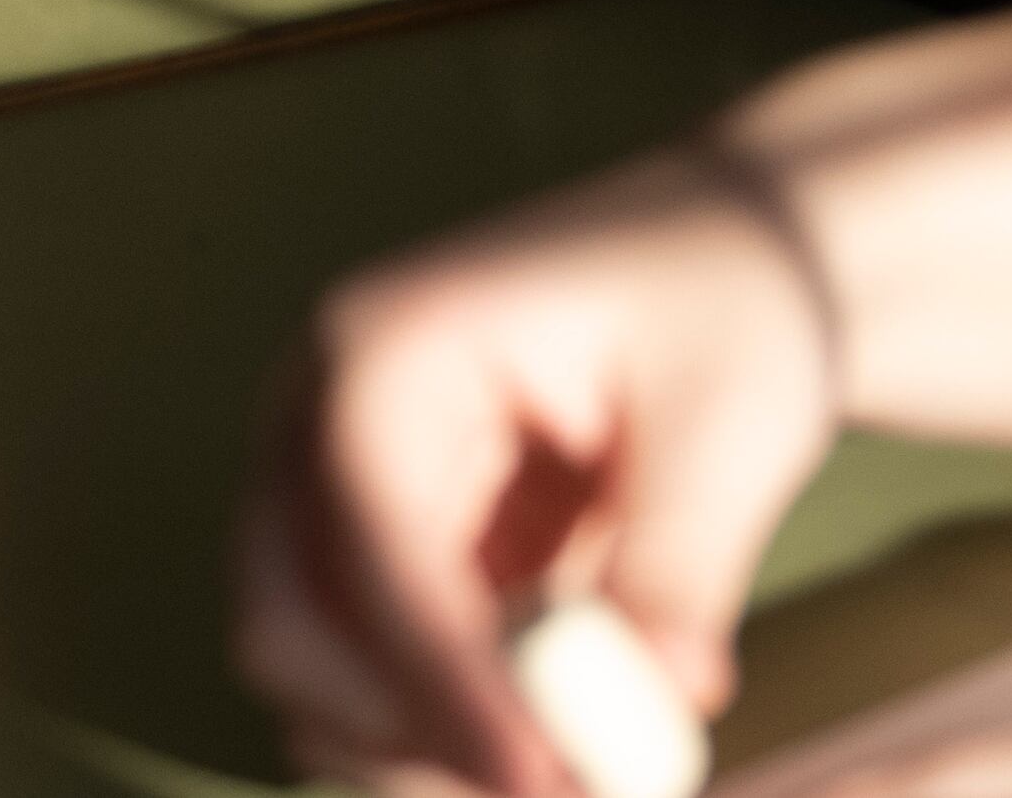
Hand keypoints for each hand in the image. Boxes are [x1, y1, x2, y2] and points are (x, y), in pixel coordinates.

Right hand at [241, 150, 837, 795]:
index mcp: (382, 347)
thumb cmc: (726, 306)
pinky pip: (370, 677)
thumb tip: (664, 698)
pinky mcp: (381, 555)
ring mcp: (334, 488)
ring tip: (564, 780)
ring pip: (307, 667)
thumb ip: (686, 560)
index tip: (543, 779)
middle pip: (281, 614)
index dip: (441, 676)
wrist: (728, 266)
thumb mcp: (730, 418)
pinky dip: (440, 736)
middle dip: (397, 732)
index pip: (369, 537)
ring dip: (410, 751)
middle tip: (544, 793)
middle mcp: (320, 415)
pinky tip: (553, 754)